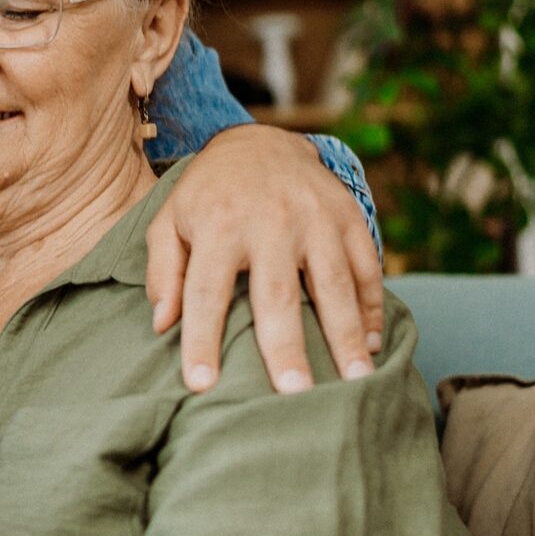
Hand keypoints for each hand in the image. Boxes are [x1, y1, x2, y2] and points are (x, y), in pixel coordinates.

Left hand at [146, 124, 383, 394]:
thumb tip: (162, 325)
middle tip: (294, 393)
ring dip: (345, 334)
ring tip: (354, 380)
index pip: (206, 291)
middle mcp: (271, 221)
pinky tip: (371, 344)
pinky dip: (372, 306)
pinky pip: (366, 266)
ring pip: (334, 283)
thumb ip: (164, 270)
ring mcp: (316, 218)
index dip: (201, 339)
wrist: (260, 142)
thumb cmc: (208, 196)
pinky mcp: (349, 216)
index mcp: (219, 224)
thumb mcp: (170, 221)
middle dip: (286, 346)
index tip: (201, 384)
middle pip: (277, 294)